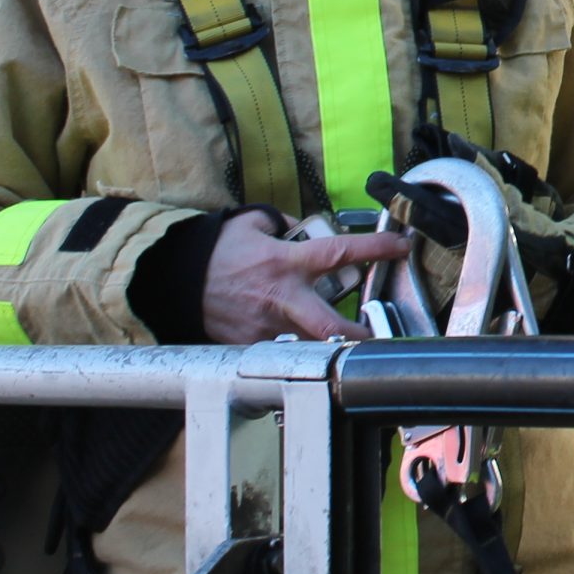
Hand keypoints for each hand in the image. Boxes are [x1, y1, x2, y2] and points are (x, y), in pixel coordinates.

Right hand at [200, 213, 409, 343]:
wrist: (172, 280)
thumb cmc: (214, 251)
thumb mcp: (252, 224)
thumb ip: (283, 224)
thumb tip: (300, 229)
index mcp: (285, 263)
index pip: (339, 252)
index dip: (375, 249)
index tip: (401, 246)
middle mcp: (280, 298)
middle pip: (329, 324)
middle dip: (359, 336)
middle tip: (381, 339)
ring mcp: (265, 327)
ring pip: (307, 344)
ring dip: (325, 345)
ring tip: (341, 346)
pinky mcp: (249, 346)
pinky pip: (279, 350)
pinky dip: (289, 346)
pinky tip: (294, 345)